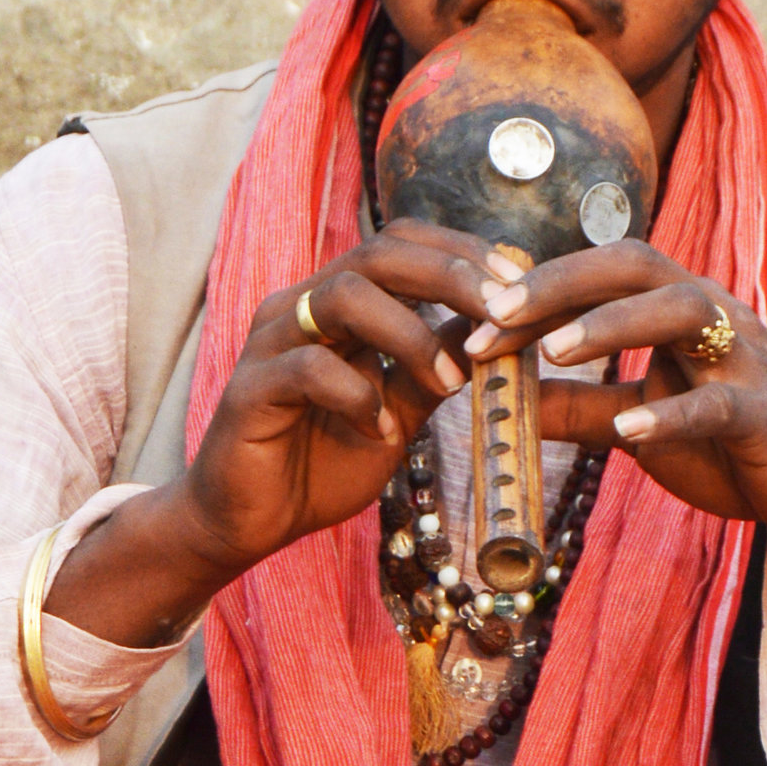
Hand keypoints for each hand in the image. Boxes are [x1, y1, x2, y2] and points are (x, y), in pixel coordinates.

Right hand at [47, 221, 490, 646]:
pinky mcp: (250, 389)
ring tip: (445, 382)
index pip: (400, 243)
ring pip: (344, 296)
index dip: (460, 252)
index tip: (518, 281)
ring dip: (408, 335)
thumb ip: (432, 367)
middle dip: (450, 274)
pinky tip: (381, 432)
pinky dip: (358, 395)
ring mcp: (271, 343)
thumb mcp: (396, 412)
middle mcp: (301, 307)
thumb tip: (490, 329)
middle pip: (378, 252)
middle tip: (502, 311)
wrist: (248, 522)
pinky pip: (309, 368)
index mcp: (336, 303)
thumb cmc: (319, 463)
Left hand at [463, 242, 766, 548]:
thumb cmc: (727, 445)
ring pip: (680, 311)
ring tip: (553, 351)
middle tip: (497, 316)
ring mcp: (743, 358)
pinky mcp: (766, 413)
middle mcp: (712, 315)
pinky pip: (718, 404)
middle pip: (635, 267)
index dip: (538, 290)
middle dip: (563, 284)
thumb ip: (580, 408)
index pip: (601, 275)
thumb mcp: (638, 423)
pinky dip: (672, 413)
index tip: (476, 322)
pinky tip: (631, 432)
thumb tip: (506, 402)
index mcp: (677, 309)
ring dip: (611, 326)